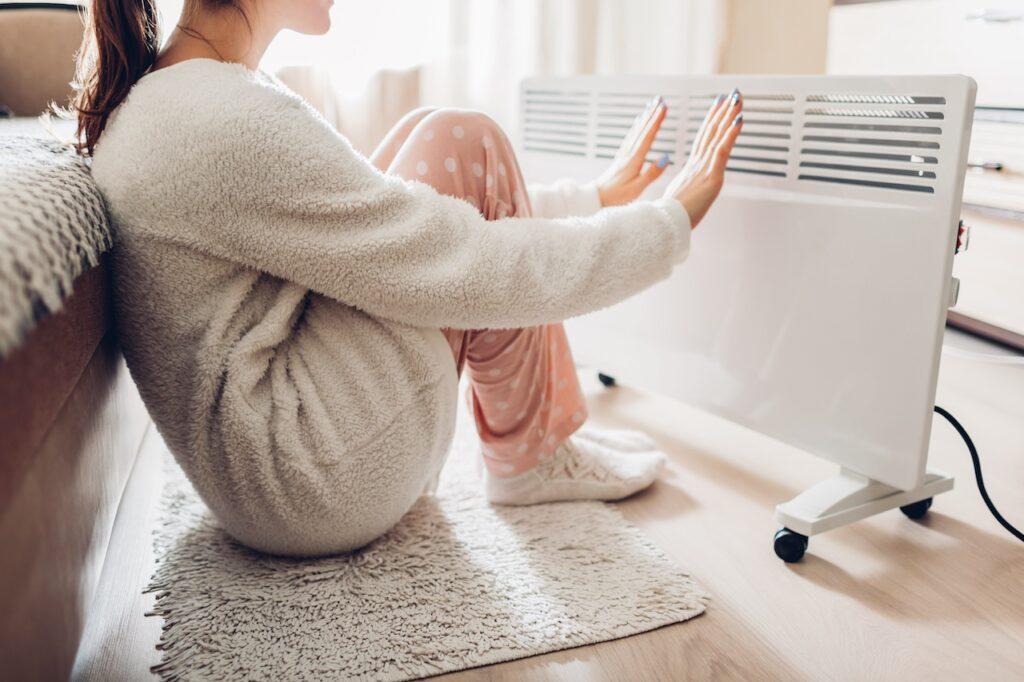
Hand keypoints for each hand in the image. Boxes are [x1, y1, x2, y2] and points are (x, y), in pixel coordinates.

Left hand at [596, 96, 670, 206]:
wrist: (596, 198)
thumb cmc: (617, 197)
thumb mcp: (637, 188)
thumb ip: (652, 173)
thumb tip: (665, 157)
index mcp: (634, 161)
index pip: (648, 137)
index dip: (656, 121)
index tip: (664, 107)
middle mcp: (628, 154)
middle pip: (642, 130)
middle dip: (652, 114)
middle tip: (660, 100)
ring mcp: (623, 155)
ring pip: (636, 131)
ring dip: (645, 118)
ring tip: (651, 105)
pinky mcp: (620, 158)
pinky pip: (630, 137)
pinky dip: (636, 127)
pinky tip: (638, 122)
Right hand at [664, 89, 743, 228]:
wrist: (665, 225)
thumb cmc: (670, 218)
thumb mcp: (678, 201)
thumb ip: (684, 193)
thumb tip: (684, 195)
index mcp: (690, 170)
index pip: (703, 141)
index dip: (710, 122)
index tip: (717, 107)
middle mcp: (697, 165)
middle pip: (711, 132)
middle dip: (721, 112)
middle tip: (730, 94)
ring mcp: (704, 169)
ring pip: (717, 136)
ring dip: (728, 115)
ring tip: (736, 99)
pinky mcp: (711, 177)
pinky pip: (722, 150)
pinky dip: (731, 134)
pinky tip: (739, 120)